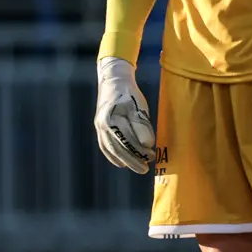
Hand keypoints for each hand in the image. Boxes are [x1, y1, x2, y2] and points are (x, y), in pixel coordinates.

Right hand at [93, 56, 153, 172]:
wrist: (113, 83)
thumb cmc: (130, 94)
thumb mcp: (139, 107)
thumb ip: (142, 125)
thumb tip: (148, 144)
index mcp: (113, 119)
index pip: (128, 140)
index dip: (140, 150)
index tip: (152, 156)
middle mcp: (103, 125)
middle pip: (118, 148)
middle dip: (133, 160)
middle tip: (145, 169)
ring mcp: (99, 128)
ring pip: (111, 149)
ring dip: (124, 160)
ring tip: (138, 168)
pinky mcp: (99, 129)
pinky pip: (105, 146)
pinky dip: (113, 156)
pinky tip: (121, 163)